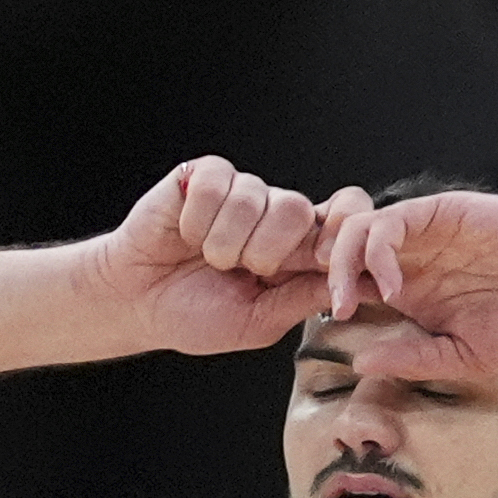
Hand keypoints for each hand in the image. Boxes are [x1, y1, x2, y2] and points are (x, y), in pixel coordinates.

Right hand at [92, 158, 333, 355]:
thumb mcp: (259, 321)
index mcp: (298, 250)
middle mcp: (275, 214)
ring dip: (224, 243)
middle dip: (267, 252)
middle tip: (241, 271)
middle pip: (299, 208)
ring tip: (207, 258)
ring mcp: (242, 191)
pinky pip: (217, 186)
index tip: (324, 261)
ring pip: (254, 198)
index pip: (344, 216)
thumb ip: (305, 299)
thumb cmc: (195, 315)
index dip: (343, 230)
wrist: (136, 302)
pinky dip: (197, 220)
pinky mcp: (206, 175)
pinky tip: (186, 233)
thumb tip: (362, 286)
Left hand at [319, 188, 497, 376]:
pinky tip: (393, 286)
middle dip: (323, 279)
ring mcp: (424, 235)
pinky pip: (391, 220)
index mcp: (411, 295)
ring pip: (356, 230)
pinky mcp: (441, 213)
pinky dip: (379, 250)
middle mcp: (410, 261)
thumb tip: (361, 362)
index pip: (350, 288)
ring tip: (350, 301)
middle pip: (341, 254)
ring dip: (341, 263)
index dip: (326, 302)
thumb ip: (414, 358)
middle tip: (330, 312)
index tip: (319, 332)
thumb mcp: (466, 357)